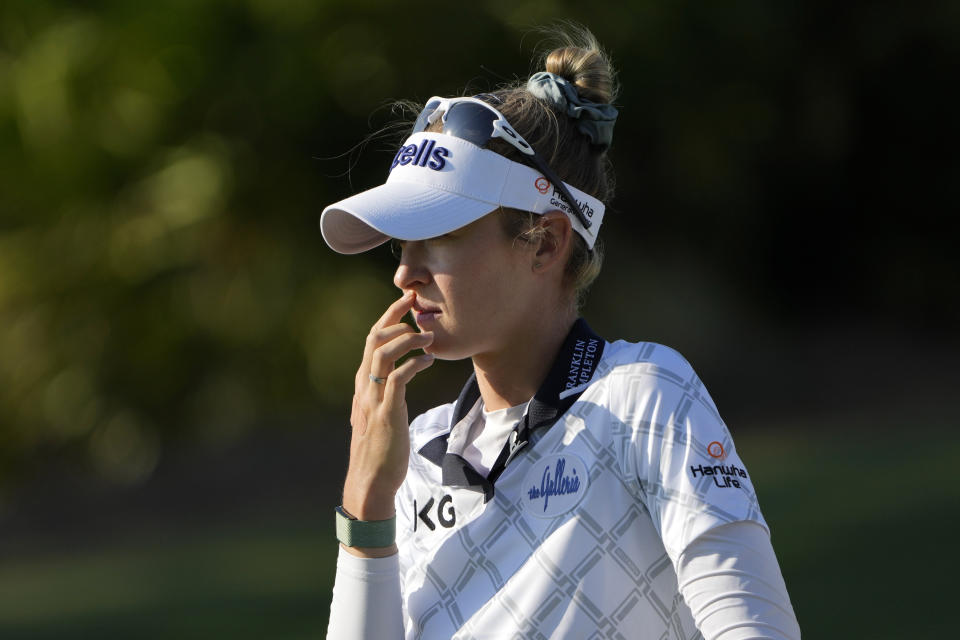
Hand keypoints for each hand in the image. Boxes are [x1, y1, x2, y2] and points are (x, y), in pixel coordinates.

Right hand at [342, 291, 434, 525]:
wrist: (370, 480)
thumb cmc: (379, 450)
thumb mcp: (378, 414)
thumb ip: (383, 394)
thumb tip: (395, 379)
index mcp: (363, 384)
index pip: (372, 340)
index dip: (388, 318)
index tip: (405, 302)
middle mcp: (364, 386)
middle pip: (374, 338)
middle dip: (395, 317)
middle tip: (416, 304)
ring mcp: (373, 398)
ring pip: (384, 353)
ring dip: (408, 338)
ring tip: (429, 336)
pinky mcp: (386, 412)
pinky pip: (398, 378)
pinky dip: (413, 364)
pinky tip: (428, 361)